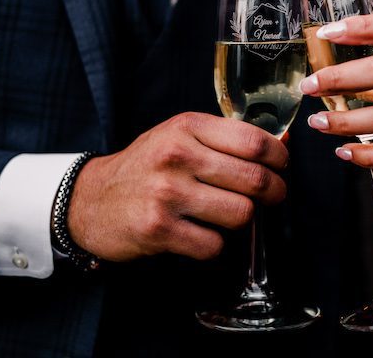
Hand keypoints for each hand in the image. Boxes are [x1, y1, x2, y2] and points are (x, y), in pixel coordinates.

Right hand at [67, 113, 287, 261]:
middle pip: (253, 179)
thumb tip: (282, 144)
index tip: (281, 166)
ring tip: (230, 214)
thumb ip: (225, 139)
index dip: (279, 157)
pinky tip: (200, 233)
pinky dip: (214, 244)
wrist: (90, 200)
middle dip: (274, 192)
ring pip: (240, 214)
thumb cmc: (146, 167)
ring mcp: (167, 194)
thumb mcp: (180, 137)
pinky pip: (214, 245)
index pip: (253, 141)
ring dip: (242, 219)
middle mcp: (177, 156)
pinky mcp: (159, 229)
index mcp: (186, 127)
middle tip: (273, 196)